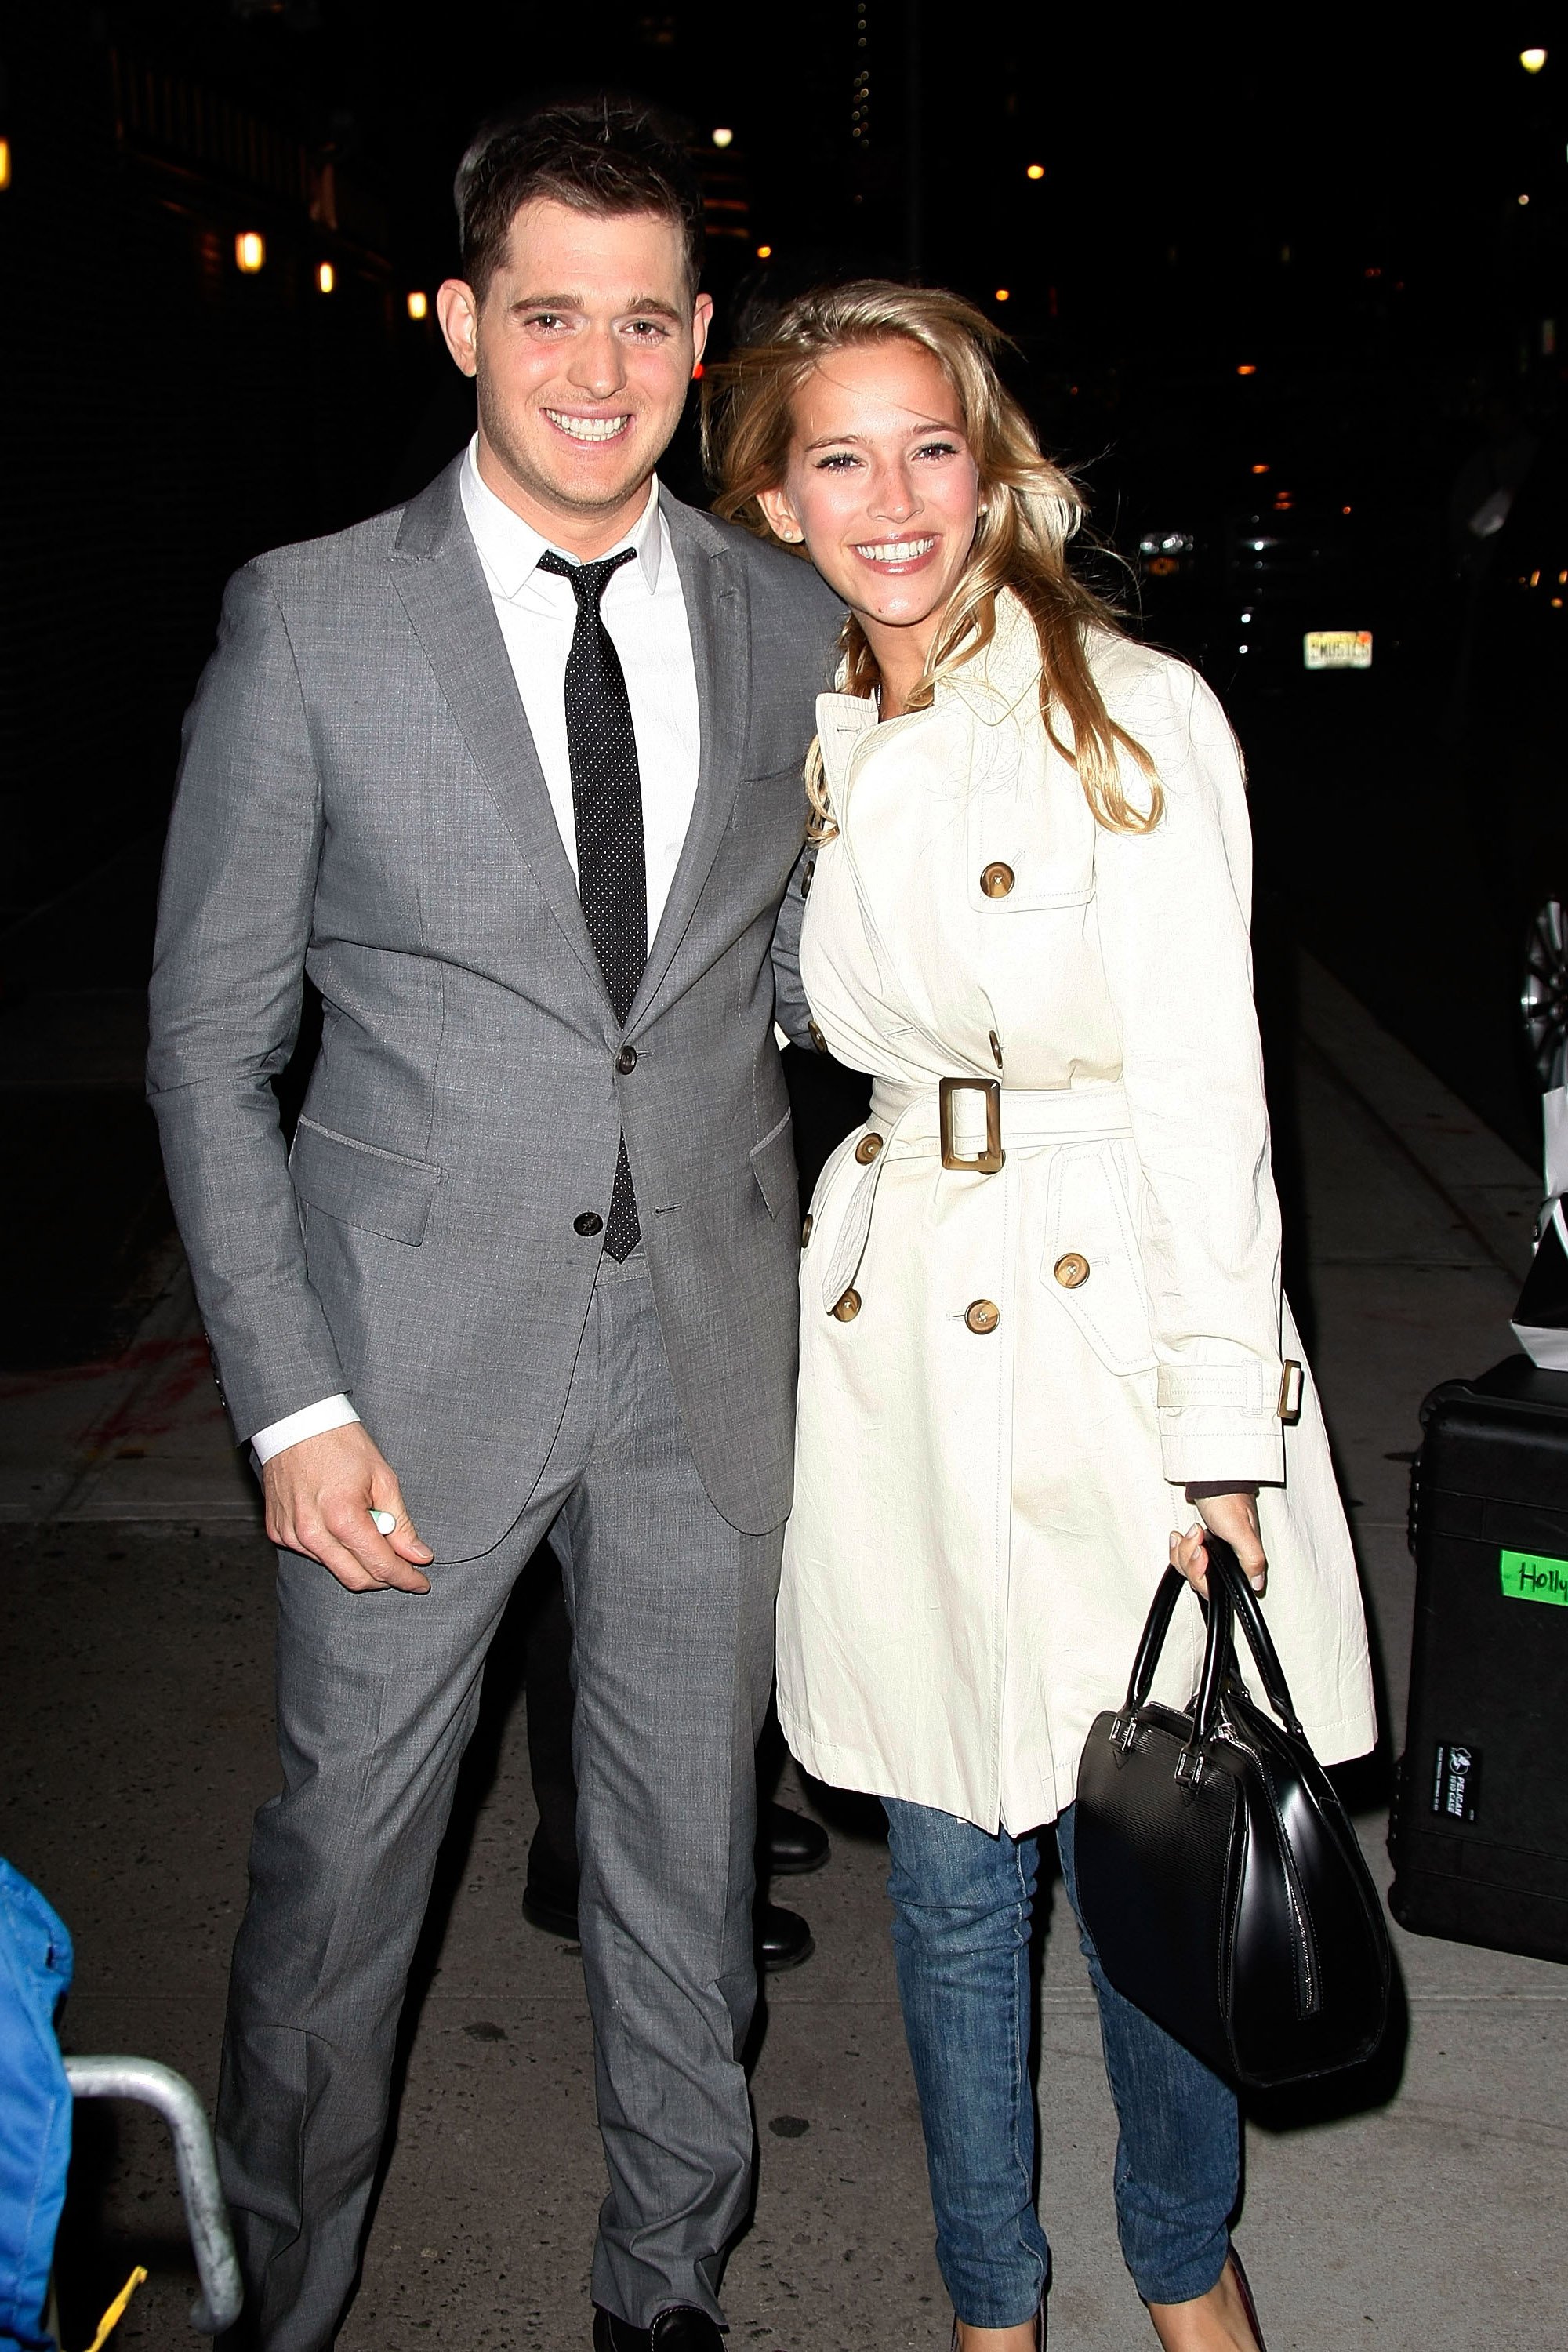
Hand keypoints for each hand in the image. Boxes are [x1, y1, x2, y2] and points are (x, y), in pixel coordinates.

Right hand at [262, 1423, 433, 1593]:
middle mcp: (312, 1532)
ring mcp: (291, 1534)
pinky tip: (338, 1524)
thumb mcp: (383, 1478)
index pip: (380, 1565)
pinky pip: (311, 1554)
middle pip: (355, 1578)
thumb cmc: (341, 1443)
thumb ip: (400, 1524)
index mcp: (343, 1517)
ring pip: (333, 1568)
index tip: (421, 1582)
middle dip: (383, 1578)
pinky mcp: (278, 1532)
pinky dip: (331, 1548)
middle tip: (403, 1566)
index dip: (405, 1577)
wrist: (296, 1422)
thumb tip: (419, 1556)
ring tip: (367, 1527)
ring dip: (357, 1560)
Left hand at [1170, 1490, 1266, 1599]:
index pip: (1219, 1588)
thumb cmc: (1227, 1497)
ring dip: (1184, 1551)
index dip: (1205, 1577)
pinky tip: (1180, 1537)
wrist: (1211, 1478)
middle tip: (1196, 1542)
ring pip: (1190, 1568)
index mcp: (1242, 1558)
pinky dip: (1179, 1547)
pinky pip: (1184, 1557)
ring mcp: (1214, 1551)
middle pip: (1200, 1579)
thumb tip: (1257, 1583)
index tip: (1202, 1556)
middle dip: (1190, 1562)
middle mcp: (1229, 1557)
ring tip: (1191, 1534)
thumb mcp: (1241, 1530)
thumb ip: (1251, 1558)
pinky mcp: (1202, 1543)